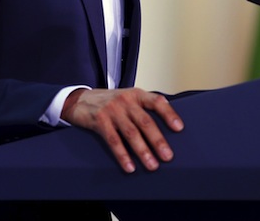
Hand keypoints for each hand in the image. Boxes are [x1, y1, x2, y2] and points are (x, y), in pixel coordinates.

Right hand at [61, 87, 183, 173]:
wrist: (80, 99)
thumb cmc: (110, 102)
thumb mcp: (128, 98)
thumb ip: (143, 108)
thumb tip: (166, 126)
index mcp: (137, 94)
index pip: (157, 102)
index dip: (169, 114)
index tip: (179, 128)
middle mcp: (126, 101)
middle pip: (145, 122)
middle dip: (158, 140)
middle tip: (167, 156)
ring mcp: (112, 110)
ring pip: (131, 133)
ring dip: (143, 151)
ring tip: (152, 165)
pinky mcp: (100, 121)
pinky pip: (113, 141)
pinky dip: (122, 155)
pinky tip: (130, 166)